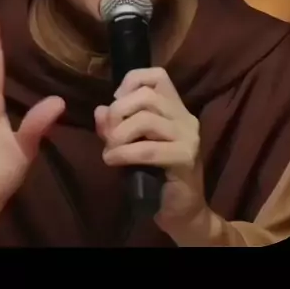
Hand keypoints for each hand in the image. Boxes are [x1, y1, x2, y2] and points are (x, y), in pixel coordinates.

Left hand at [95, 67, 209, 241]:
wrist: (182, 212)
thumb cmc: (154, 176)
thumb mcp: (129, 145)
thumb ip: (114, 126)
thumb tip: (99, 110)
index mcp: (175, 108)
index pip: (156, 75)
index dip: (131, 82)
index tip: (115, 103)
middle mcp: (185, 117)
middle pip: (147, 95)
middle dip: (118, 111)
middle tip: (108, 134)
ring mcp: (189, 137)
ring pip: (147, 119)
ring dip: (119, 135)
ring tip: (110, 150)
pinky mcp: (186, 158)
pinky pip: (148, 149)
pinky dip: (124, 153)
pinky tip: (113, 161)